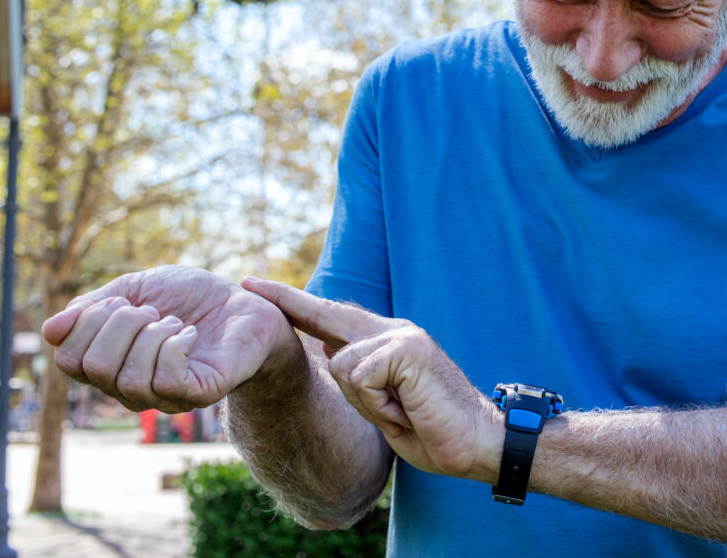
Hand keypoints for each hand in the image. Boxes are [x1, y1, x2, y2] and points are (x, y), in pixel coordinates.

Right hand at [43, 266, 298, 412]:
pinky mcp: (198, 394)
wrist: (246, 304)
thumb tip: (51, 330)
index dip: (88, 322)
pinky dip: (174, 347)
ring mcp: (164, 395)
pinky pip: (165, 384)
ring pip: (127, 380)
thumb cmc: (191, 297)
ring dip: (150, 336)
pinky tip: (190, 335)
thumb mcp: (138, 288)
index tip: (122, 301)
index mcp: (111, 362)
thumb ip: (94, 306)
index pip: (68, 359)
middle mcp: (130, 387)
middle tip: (152, 311)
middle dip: (120, 324)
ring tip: (173, 322)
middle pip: (93, 368)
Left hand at [241, 277, 500, 482]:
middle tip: (248, 283)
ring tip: (399, 412)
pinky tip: (407, 409)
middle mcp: (394, 330)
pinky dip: (378, 405)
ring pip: (340, 366)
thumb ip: (360, 377)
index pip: (333, 318)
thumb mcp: (385, 405)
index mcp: (388, 342)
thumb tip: (328, 348)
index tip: (258, 287)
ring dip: (364, 404)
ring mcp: (402, 335)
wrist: (478, 443)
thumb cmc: (434, 431)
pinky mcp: (407, 348)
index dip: (295, 304)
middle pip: (327, 315)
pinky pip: (360, 378)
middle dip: (286, 302)